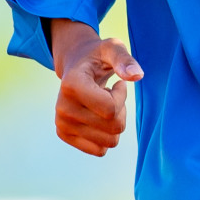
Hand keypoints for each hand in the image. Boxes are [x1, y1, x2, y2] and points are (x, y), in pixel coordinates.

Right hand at [50, 18, 142, 156]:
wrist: (76, 66)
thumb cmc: (97, 56)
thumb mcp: (112, 49)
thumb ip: (125, 59)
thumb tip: (137, 76)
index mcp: (71, 85)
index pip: (111, 109)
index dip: (122, 96)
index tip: (118, 83)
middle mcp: (62, 108)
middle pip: (113, 127)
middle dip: (121, 110)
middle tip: (110, 94)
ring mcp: (62, 124)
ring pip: (109, 142)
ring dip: (114, 123)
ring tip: (102, 104)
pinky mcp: (64, 135)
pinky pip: (100, 150)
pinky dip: (106, 135)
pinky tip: (97, 115)